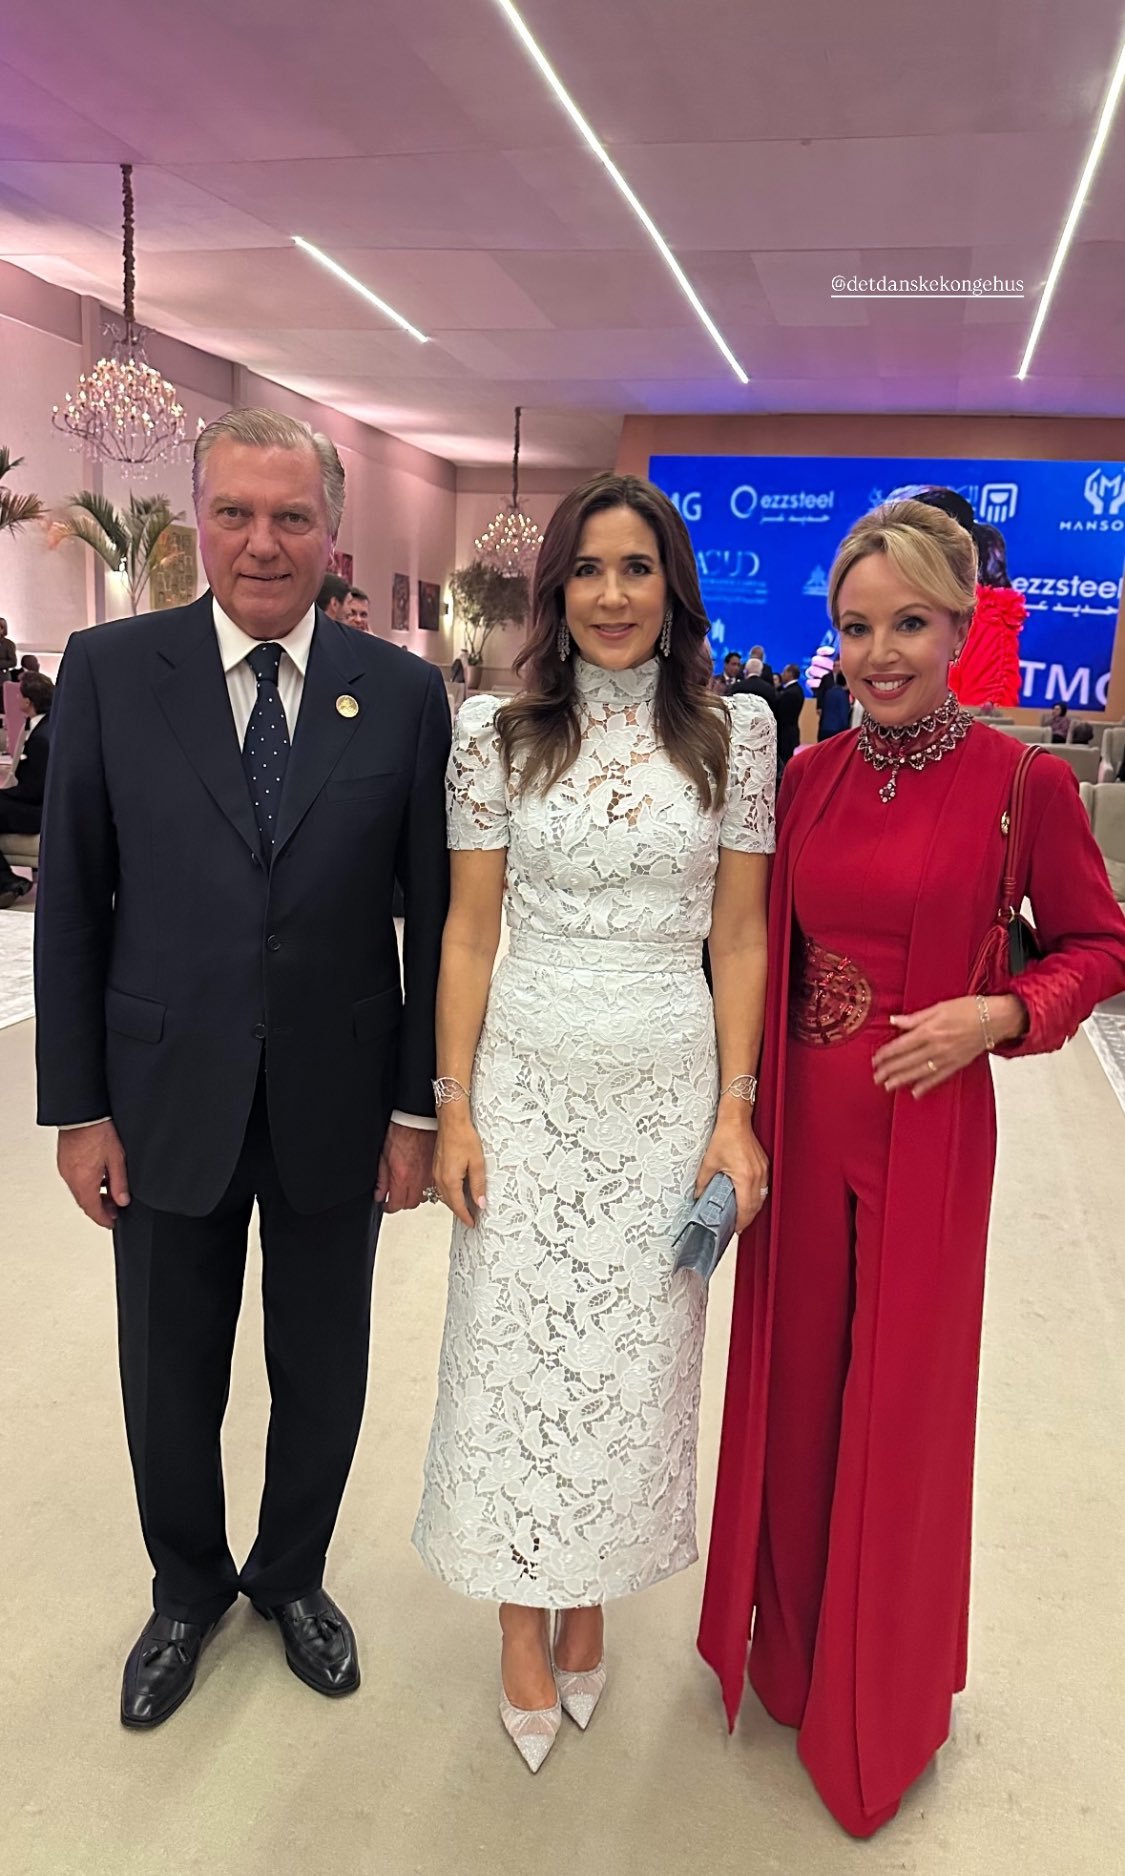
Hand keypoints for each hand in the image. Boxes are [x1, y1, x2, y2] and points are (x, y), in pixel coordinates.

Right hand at [57, 1120, 129, 1227]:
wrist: (83, 1113)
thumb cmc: (98, 1131)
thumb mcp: (117, 1159)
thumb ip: (120, 1183)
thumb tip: (123, 1200)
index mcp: (84, 1181)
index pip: (92, 1210)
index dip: (103, 1219)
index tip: (112, 1223)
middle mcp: (71, 1178)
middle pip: (85, 1202)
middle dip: (100, 1208)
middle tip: (114, 1208)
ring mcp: (65, 1169)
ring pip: (79, 1191)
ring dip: (93, 1195)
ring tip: (109, 1191)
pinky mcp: (64, 1161)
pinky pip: (75, 1179)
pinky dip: (86, 1184)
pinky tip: (98, 1177)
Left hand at [376, 1122, 435, 1212]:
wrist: (418, 1119)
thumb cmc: (402, 1132)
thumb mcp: (384, 1156)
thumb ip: (382, 1179)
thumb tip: (379, 1194)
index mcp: (402, 1176)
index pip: (395, 1204)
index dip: (389, 1207)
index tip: (386, 1204)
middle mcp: (417, 1179)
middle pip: (410, 1204)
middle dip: (402, 1202)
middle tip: (396, 1196)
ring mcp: (430, 1176)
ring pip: (423, 1197)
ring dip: (415, 1196)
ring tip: (409, 1188)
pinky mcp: (438, 1171)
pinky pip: (433, 1187)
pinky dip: (426, 1188)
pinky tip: (420, 1181)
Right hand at [433, 1107, 486, 1228]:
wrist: (452, 1121)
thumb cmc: (464, 1137)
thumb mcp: (477, 1163)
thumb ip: (478, 1185)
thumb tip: (481, 1203)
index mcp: (450, 1180)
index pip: (458, 1206)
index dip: (466, 1216)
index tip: (473, 1223)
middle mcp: (440, 1178)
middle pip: (450, 1203)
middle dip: (460, 1212)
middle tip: (472, 1218)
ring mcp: (436, 1172)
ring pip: (445, 1195)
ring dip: (455, 1203)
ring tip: (467, 1207)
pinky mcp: (437, 1167)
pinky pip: (442, 1186)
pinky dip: (451, 1193)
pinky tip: (459, 1191)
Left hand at [695, 1107, 769, 1232]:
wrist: (736, 1119)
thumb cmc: (726, 1135)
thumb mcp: (709, 1161)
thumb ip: (703, 1182)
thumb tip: (698, 1195)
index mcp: (745, 1177)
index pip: (746, 1208)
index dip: (741, 1222)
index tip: (735, 1229)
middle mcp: (757, 1175)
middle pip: (756, 1205)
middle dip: (747, 1218)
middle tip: (737, 1225)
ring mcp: (762, 1170)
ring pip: (761, 1197)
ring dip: (752, 1208)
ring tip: (741, 1214)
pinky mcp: (763, 1165)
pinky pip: (763, 1186)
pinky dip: (756, 1196)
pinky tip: (747, 1196)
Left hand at [872, 995, 1023, 1096]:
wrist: (995, 1019)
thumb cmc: (969, 1009)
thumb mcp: (939, 1007)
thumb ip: (915, 1018)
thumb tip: (894, 1020)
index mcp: (930, 1030)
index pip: (901, 1045)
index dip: (887, 1054)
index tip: (876, 1060)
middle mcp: (937, 1046)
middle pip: (907, 1061)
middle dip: (890, 1070)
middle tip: (876, 1077)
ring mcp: (947, 1057)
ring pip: (920, 1072)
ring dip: (902, 1080)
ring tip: (888, 1086)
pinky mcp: (957, 1064)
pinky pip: (938, 1077)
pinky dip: (926, 1085)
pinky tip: (915, 1092)